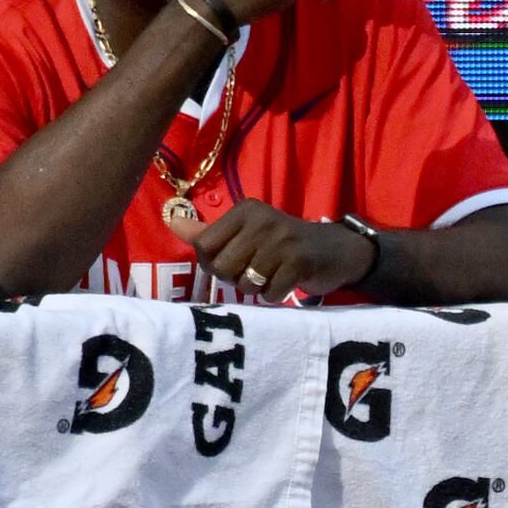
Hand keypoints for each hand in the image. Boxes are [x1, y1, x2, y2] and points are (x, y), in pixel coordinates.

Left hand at [191, 198, 372, 302]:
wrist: (335, 250)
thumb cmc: (283, 244)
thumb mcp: (247, 232)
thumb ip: (209, 232)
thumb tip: (172, 222)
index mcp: (245, 211)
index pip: (204, 246)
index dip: (212, 263)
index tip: (230, 264)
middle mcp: (262, 221)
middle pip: (221, 267)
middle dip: (233, 279)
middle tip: (252, 273)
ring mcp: (282, 241)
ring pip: (245, 283)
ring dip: (256, 289)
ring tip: (271, 276)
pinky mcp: (299, 263)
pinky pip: (269, 293)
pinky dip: (275, 296)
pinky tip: (285, 283)